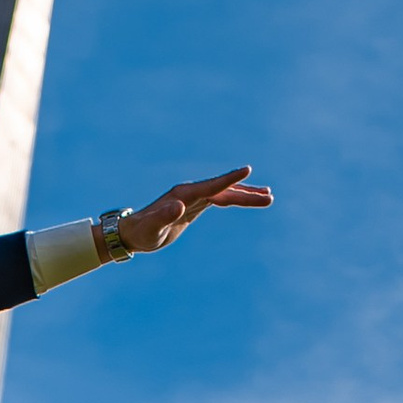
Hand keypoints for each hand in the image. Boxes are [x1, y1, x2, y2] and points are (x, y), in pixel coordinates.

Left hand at [119, 167, 271, 254]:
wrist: (133, 233)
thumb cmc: (142, 232)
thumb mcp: (153, 227)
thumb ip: (164, 216)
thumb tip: (178, 207)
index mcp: (184, 195)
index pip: (211, 186)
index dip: (229, 179)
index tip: (247, 169)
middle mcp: (191, 193)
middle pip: (224, 191)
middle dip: (246, 193)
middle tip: (269, 197)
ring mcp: (194, 198)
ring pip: (225, 194)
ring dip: (246, 196)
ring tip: (268, 197)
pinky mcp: (195, 206)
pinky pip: (220, 200)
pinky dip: (235, 199)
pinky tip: (248, 200)